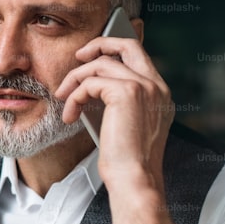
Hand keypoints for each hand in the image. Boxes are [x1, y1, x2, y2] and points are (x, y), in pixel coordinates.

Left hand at [54, 36, 172, 187]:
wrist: (134, 179)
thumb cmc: (126, 160)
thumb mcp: (127, 123)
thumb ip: (120, 100)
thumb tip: (93, 84)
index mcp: (160, 93)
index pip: (137, 55)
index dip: (112, 50)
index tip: (91, 57)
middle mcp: (156, 85)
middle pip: (126, 45)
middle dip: (98, 44)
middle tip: (78, 57)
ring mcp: (144, 87)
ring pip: (100, 64)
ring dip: (75, 80)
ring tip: (64, 99)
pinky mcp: (127, 93)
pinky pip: (90, 83)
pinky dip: (74, 98)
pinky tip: (70, 115)